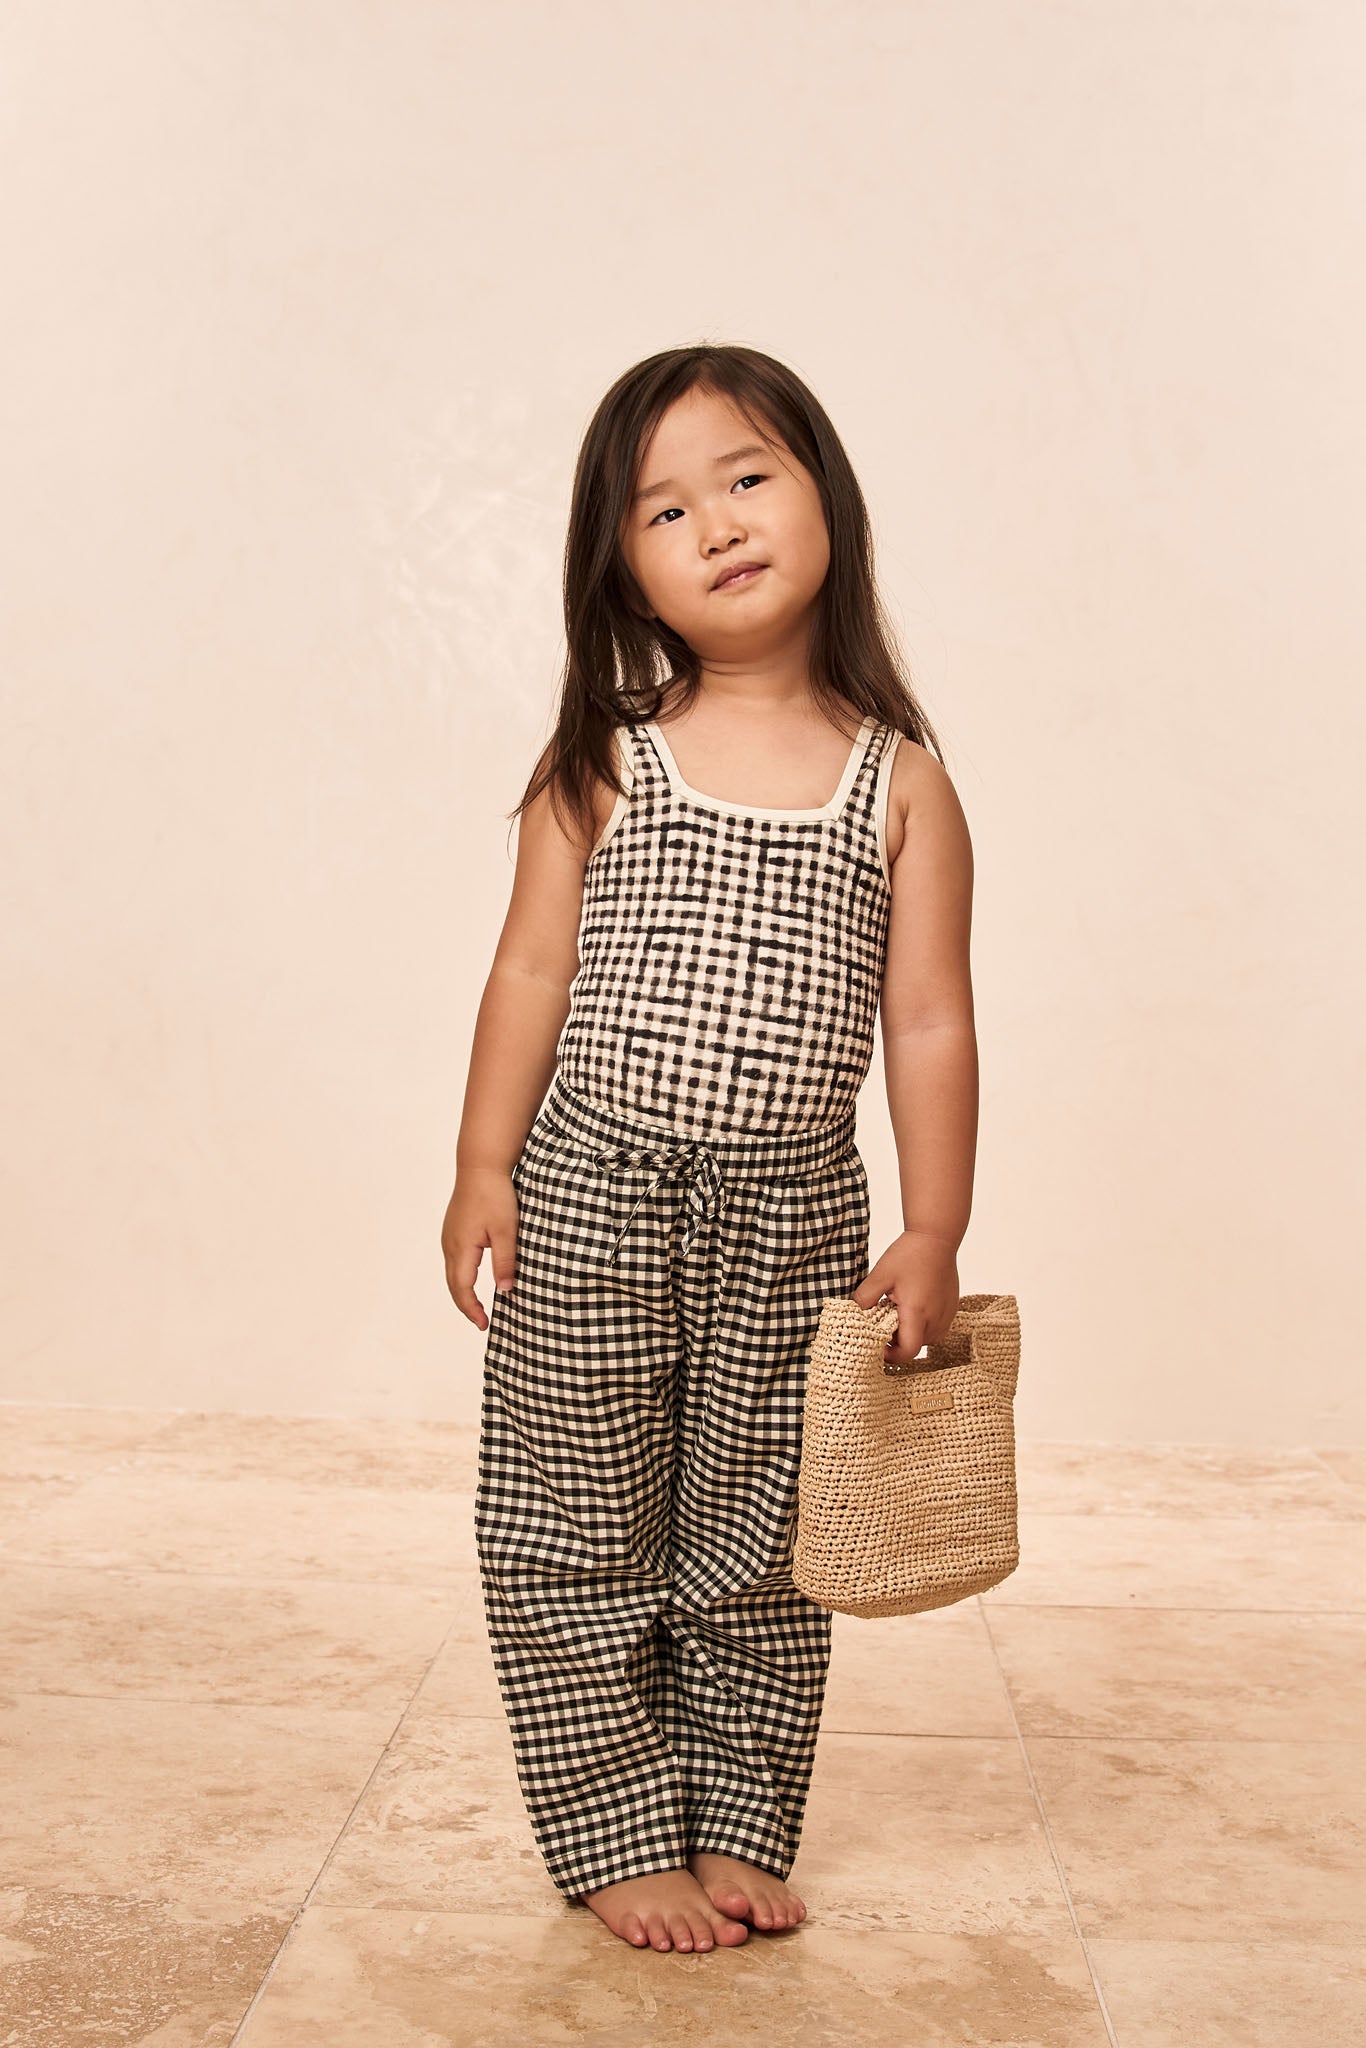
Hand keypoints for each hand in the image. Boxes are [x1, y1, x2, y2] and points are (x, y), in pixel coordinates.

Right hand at [440, 1166, 519, 1330]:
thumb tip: (505, 1291)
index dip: (472, 1309)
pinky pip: (454, 1261)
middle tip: (481, 1322)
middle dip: (466, 1306)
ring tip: (477, 1307)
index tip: (483, 1325)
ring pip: (452, 1273)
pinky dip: (461, 1277)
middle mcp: (450, 1244)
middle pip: (453, 1284)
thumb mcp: (506, 1230)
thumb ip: (504, 1262)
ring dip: (462, 1292)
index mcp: (461, 1247)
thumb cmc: (494, 1195)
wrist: (480, 1165)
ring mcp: (449, 1236)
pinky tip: (472, 1279)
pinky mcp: (453, 1229)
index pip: (462, 1288)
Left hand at [851, 1230, 960, 1367]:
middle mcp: (936, 1319)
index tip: (879, 1346)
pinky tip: (912, 1303)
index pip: (908, 1352)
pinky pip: (935, 1328)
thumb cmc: (910, 1254)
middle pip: (915, 1346)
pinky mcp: (952, 1310)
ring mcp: (947, 1315)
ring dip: (910, 1331)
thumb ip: (864, 1297)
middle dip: (897, 1339)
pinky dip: (922, 1323)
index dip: (892, 1356)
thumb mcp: (880, 1274)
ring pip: (925, 1338)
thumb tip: (854, 1315)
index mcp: (917, 1312)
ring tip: (898, 1307)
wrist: (937, 1238)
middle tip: (884, 1317)